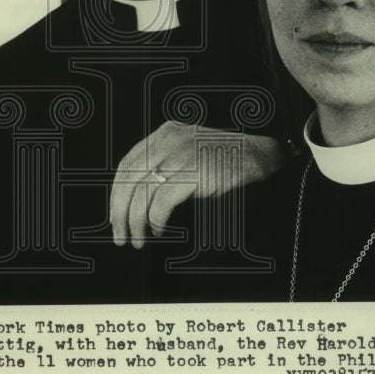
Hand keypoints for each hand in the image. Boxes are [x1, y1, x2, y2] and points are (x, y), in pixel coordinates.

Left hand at [109, 122, 285, 247]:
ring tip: (138, 240)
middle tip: (120, 235)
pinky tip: (159, 230)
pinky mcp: (194, 172)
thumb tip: (135, 200)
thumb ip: (164, 165)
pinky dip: (156, 220)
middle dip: (119, 211)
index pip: (126, 164)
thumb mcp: (188, 152)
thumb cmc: (224, 160)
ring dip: (135, 221)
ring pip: (142, 193)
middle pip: (129, 179)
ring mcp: (181, 155)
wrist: (260, 156)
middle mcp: (168, 140)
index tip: (114, 215)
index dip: (116, 194)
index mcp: (164, 134)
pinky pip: (162, 201)